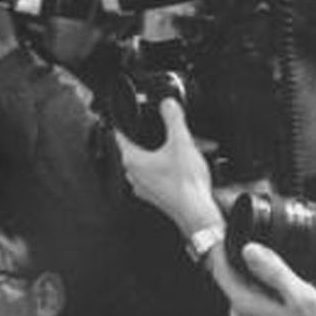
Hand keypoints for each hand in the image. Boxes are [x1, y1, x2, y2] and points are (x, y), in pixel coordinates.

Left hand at [115, 98, 221, 236]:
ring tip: (193, 146)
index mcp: (131, 160)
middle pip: (141, 146)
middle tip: (177, 132)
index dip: (123, 122)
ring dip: (171, 150)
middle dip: (160, 136)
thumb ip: (173, 119)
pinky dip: (174, 164)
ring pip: (154, 159)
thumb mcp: (181, 142)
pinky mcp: (156, 193)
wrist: (196, 212)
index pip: (118, 135)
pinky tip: (191, 162)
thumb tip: (168, 104)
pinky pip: (161, 172)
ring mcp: (143, 185)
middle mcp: (132, 174)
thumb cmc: (185, 183)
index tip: (123, 116)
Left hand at [212, 242, 315, 315]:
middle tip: (263, 241)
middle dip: (244, 256)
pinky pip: (259, 296)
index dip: (223, 244)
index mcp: (245, 305)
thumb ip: (274, 271)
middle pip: (233, 273)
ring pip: (248, 284)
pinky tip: (291, 284)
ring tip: (283, 264)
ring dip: (261, 271)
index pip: (219, 267)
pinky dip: (270, 286)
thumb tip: (249, 249)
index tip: (231, 227)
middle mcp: (241, 314)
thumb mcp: (303, 297)